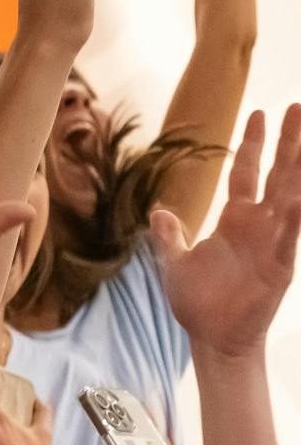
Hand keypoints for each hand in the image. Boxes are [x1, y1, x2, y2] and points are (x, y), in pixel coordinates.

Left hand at [153, 106, 300, 357]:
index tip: (259, 114)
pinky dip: (294, 217)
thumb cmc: (198, 303)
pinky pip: (289, 236)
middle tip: (297, 107)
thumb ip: (170, 235)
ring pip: (290, 196)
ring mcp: (271, 242)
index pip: (247, 172)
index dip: (253, 144)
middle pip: (276, 174)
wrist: (212, 337)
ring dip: (300, 169)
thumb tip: (159, 212)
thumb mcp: (175, 261)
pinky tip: (297, 198)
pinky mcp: (278, 265)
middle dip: (287, 142)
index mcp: (235, 220)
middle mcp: (258, 225)